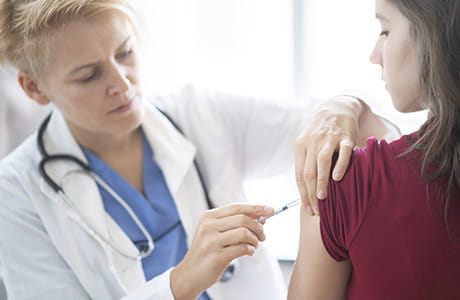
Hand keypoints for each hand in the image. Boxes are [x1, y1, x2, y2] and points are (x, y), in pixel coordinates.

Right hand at [170, 204, 273, 299]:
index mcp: (208, 217)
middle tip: (263, 235)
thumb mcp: (215, 233)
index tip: (270, 210)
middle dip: (258, 227)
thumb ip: (234, 223)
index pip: (237, 207)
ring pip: (244, 233)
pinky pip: (242, 248)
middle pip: (243, 219)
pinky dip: (250, 250)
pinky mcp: (216, 256)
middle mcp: (208, 226)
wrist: (189, 274)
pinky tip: (248, 252)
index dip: (256, 208)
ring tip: (254, 245)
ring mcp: (211, 241)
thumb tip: (259, 216)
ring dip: (255, 240)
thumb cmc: (206, 252)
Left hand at [295, 95, 362, 214]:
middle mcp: (312, 142)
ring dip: (321, 182)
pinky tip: (337, 178)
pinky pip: (343, 153)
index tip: (308, 209)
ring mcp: (328, 138)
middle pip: (308, 171)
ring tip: (323, 198)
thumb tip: (306, 191)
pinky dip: (340, 166)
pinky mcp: (345, 136)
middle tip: (316, 209)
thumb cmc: (321, 132)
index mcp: (301, 146)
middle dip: (310, 193)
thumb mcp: (309, 144)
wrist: (337, 108)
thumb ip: (307, 163)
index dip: (303, 194)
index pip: (299, 175)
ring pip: (322, 163)